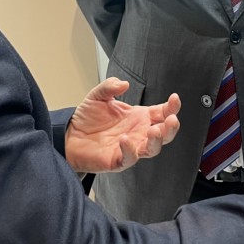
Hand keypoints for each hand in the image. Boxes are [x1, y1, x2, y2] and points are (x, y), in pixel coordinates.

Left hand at [64, 78, 180, 173]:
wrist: (69, 136)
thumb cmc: (87, 119)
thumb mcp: (98, 95)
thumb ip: (110, 86)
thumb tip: (123, 83)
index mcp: (139, 117)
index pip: (163, 113)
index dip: (171, 107)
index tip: (174, 98)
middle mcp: (138, 133)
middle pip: (164, 134)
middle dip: (171, 127)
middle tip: (171, 119)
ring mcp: (130, 147)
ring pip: (152, 149)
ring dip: (157, 141)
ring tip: (154, 131)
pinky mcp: (117, 160)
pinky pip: (129, 158)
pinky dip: (130, 150)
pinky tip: (125, 139)